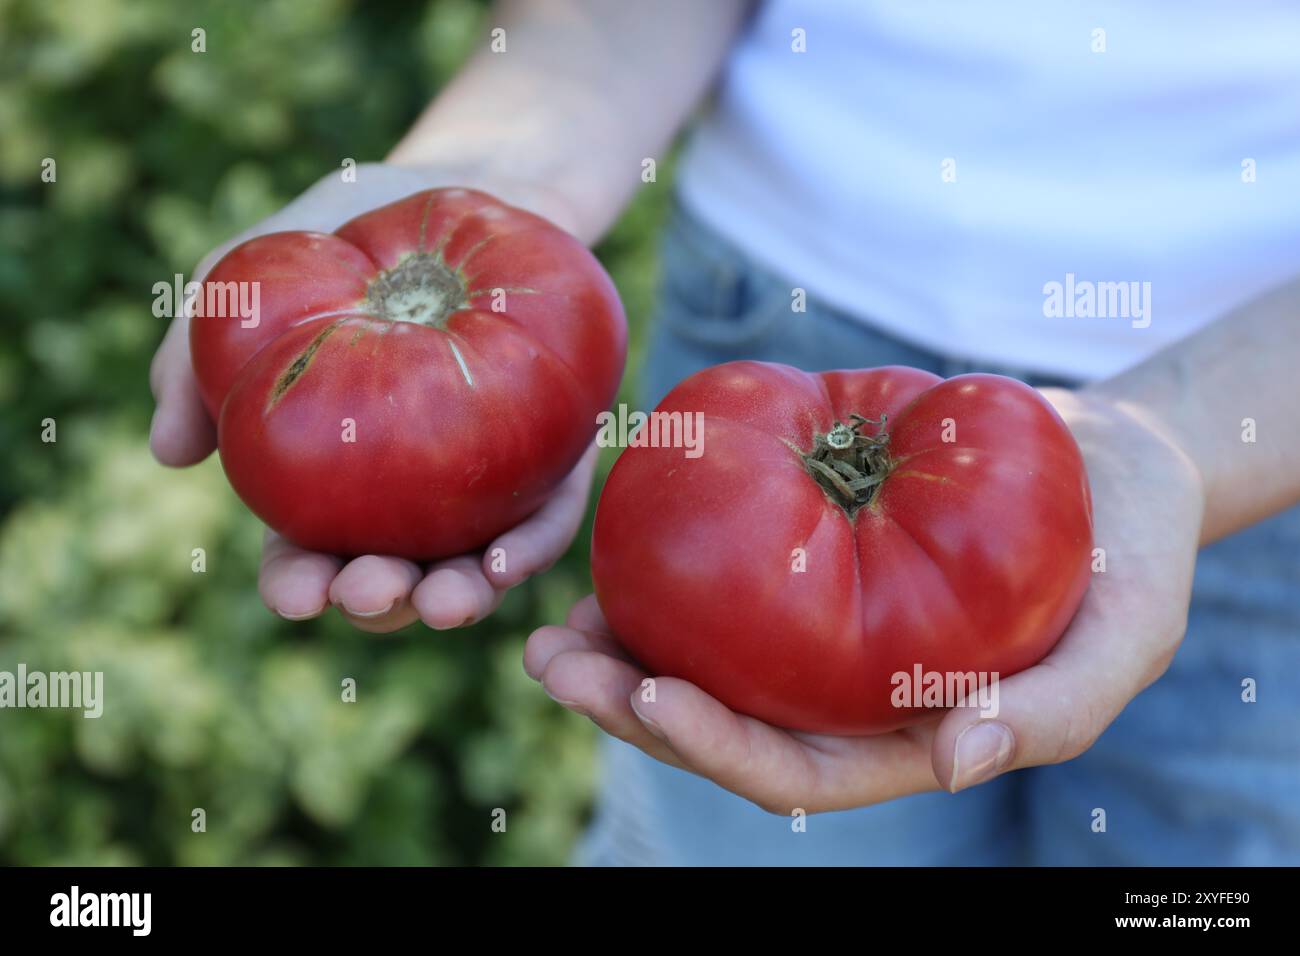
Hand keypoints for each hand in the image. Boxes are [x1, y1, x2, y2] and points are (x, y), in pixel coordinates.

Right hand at [149, 163, 593, 631]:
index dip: (297, 583)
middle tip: (369, 592)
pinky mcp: (557, 455)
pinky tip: (508, 559)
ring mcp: (487, 480)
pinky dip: (530, 548)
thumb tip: (169, 454)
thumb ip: (196, 355)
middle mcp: (411, 491)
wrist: (473, 182)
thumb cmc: (351, 233)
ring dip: (459, 599)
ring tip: (445, 604)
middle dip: (378, 603)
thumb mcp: (258, 276)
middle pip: (394, 574)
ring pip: (474, 567)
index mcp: (334, 472)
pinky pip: (548, 517)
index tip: (294, 596)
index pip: (309, 549)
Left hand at [524, 390, 1204, 812]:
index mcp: (903, 735)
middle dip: (631, 702)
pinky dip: (671, 566)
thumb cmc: (1131, 561)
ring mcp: (823, 631)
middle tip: (551, 661)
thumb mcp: (1125, 637)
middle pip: (725, 719)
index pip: (795, 767)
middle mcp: (847, 694)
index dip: (717, 745)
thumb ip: (1054, 709)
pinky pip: (730, 573)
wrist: (1112, 469)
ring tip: (553, 617)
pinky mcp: (813, 558)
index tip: (647, 698)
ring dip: (625, 644)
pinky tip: (615, 539)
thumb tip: (958, 760)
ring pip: (709, 654)